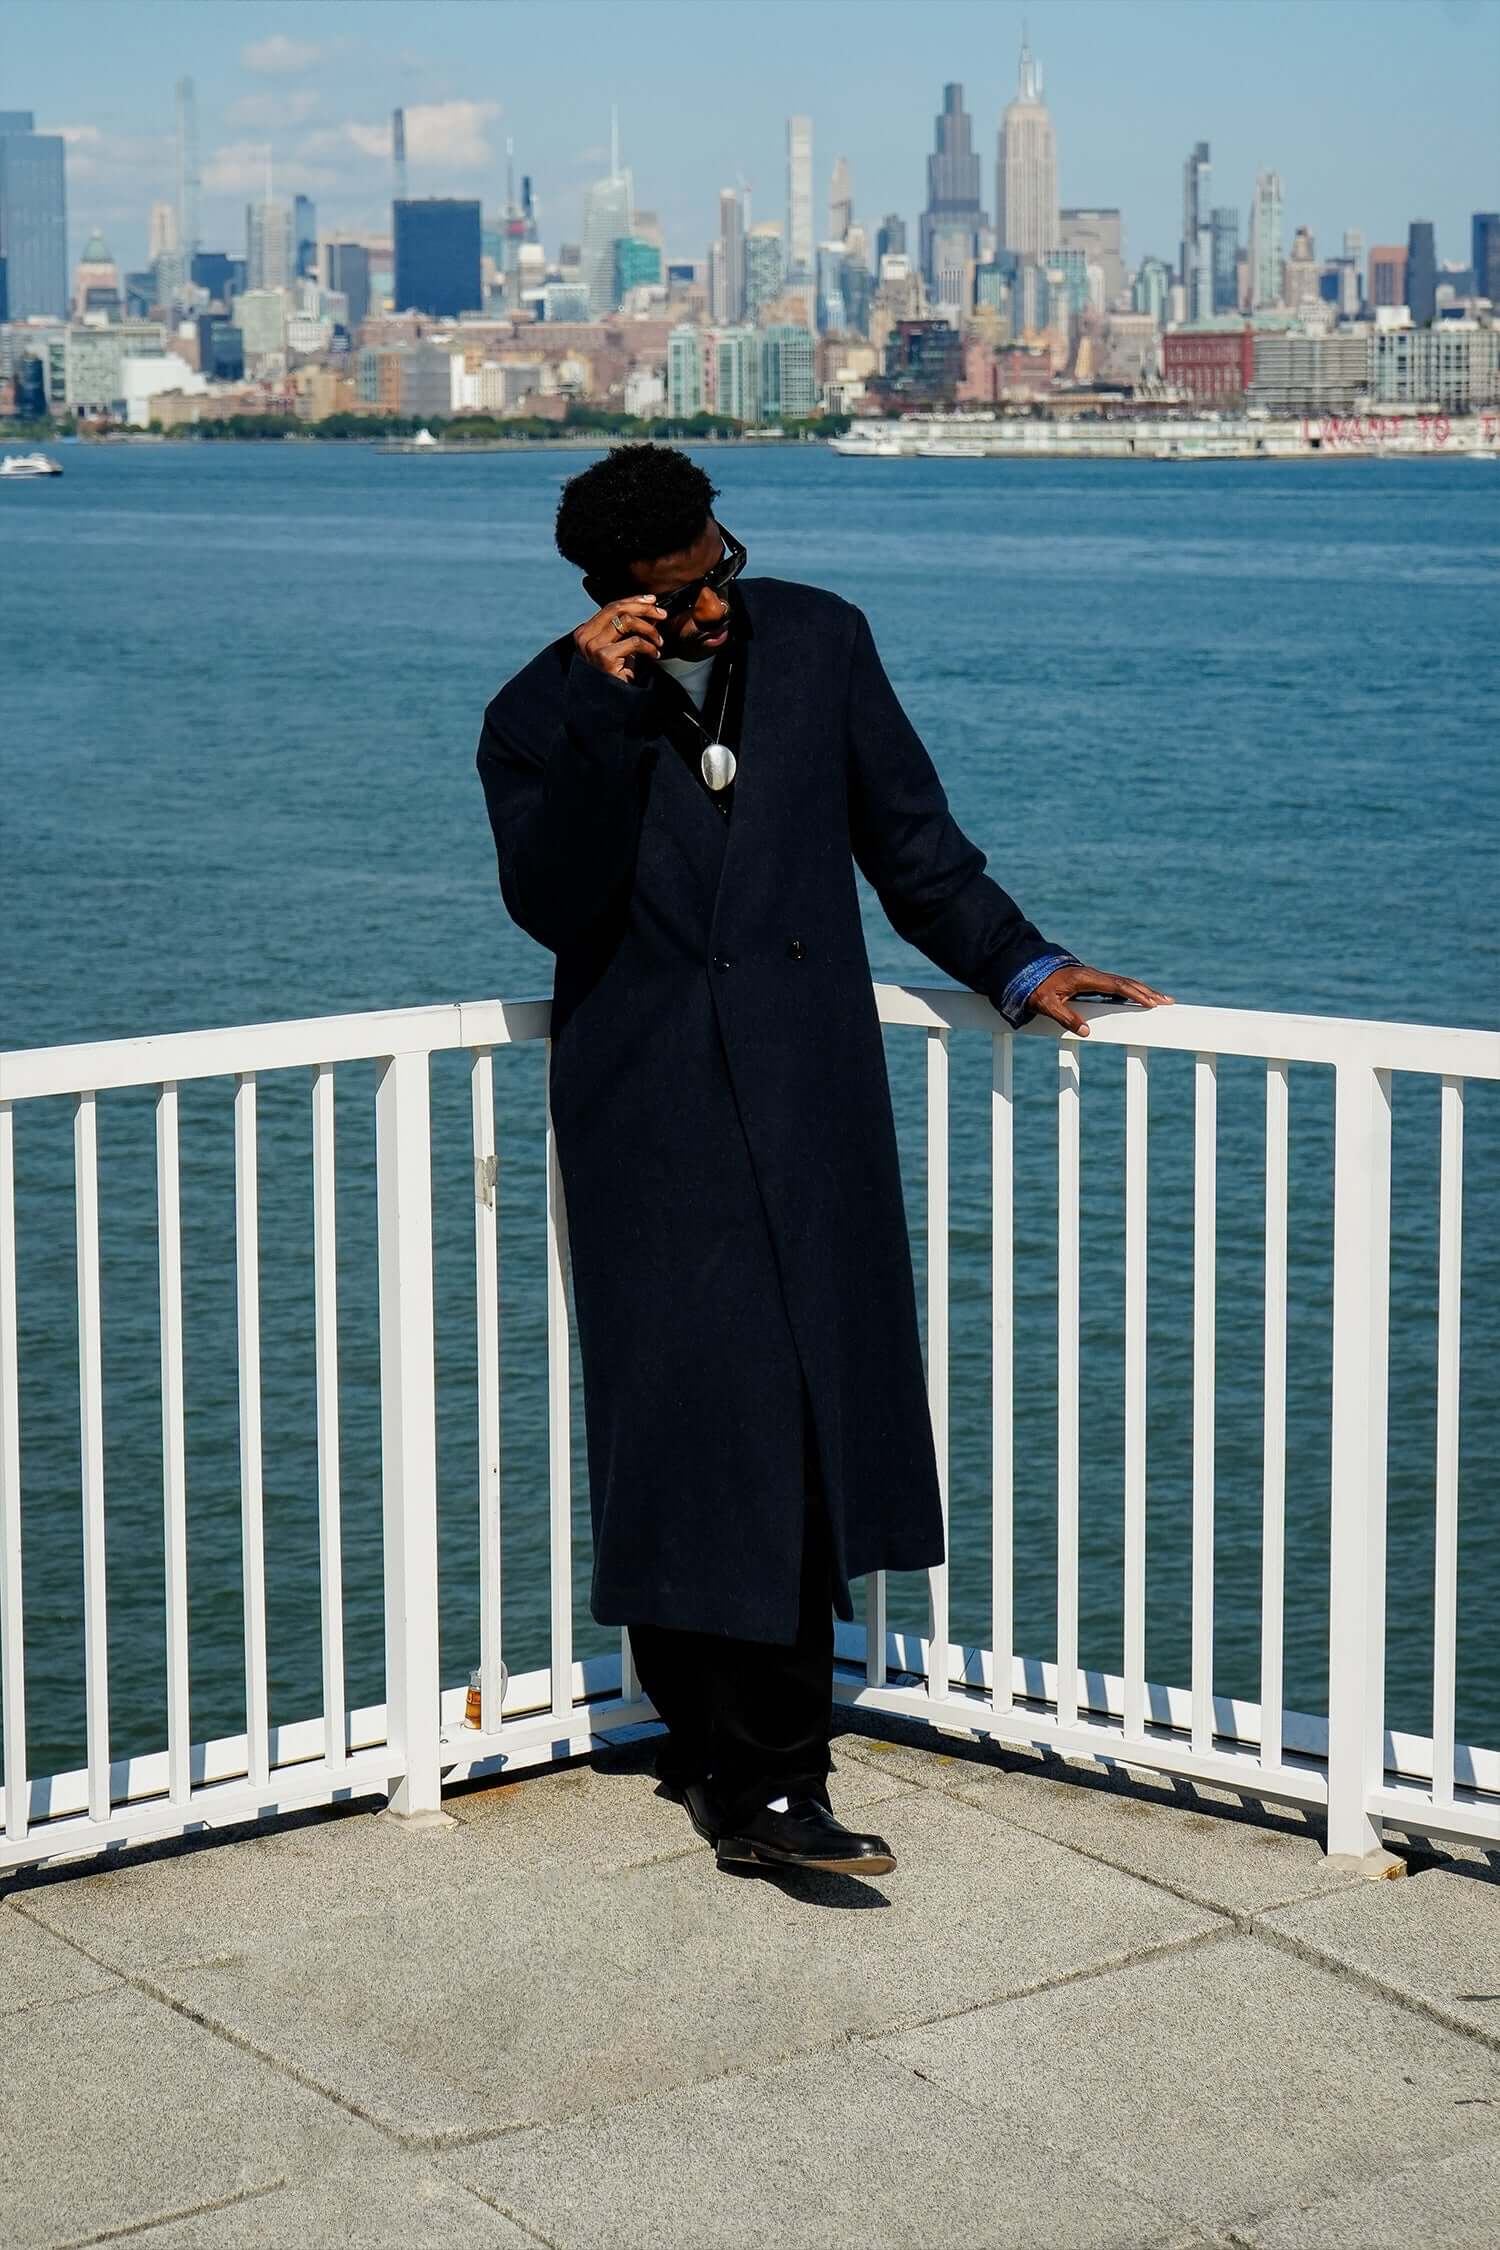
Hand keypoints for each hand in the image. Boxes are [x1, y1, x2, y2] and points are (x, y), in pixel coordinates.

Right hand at [574, 594, 665, 682]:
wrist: (612, 701)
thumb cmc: (617, 674)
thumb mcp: (620, 645)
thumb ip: (627, 627)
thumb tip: (649, 608)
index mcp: (585, 631)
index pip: (611, 607)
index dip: (633, 601)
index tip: (652, 600)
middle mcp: (585, 636)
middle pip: (617, 609)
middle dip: (643, 608)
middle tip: (662, 614)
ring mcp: (593, 646)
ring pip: (627, 621)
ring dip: (649, 629)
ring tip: (659, 640)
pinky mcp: (604, 656)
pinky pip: (634, 641)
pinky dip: (649, 647)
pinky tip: (654, 654)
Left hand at [1026, 963, 1173, 1037]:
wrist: (1026, 971)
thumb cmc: (1036, 989)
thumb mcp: (1047, 1005)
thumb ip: (1065, 1018)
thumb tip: (1086, 1032)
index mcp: (1085, 978)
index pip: (1116, 985)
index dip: (1134, 993)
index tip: (1151, 1002)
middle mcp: (1093, 975)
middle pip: (1126, 982)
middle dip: (1148, 992)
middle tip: (1168, 1001)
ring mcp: (1094, 977)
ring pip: (1123, 983)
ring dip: (1143, 991)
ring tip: (1161, 1000)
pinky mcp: (1092, 981)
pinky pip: (1116, 986)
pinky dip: (1131, 991)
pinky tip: (1141, 999)